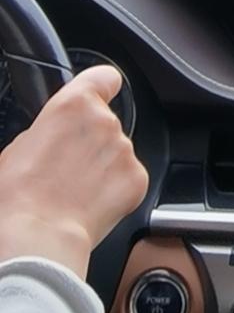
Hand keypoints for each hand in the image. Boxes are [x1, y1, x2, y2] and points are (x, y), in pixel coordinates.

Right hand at [0, 64, 148, 278]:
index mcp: (74, 104)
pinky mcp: (137, 179)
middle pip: (106, 123)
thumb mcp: (20, 147)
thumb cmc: (18, 195)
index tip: (100, 96)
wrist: (37, 235)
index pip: (104, 77)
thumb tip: (57, 135)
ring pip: (117, 153)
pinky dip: (116, 191)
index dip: (101, 88)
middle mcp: (105, 121)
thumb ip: (49, 129)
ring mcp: (124, 150)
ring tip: (76, 192)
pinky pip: (128, 179)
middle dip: (93, 142)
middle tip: (69, 167)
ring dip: (103, 167)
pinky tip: (91, 205)